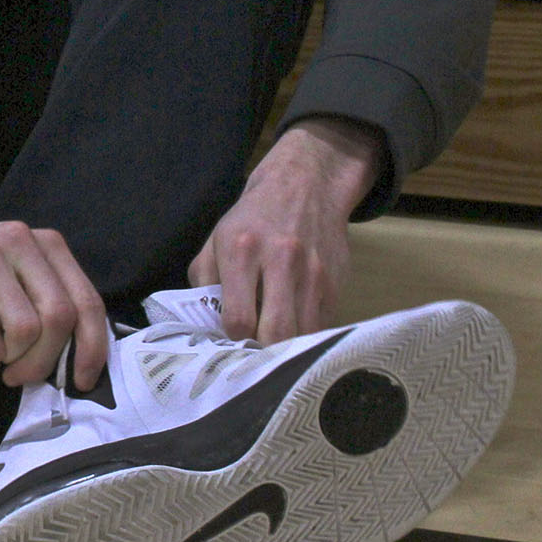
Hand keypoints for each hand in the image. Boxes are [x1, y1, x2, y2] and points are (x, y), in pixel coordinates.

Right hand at [0, 146, 109, 388]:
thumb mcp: (14, 265)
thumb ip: (45, 295)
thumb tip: (74, 357)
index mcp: (45, 243)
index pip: (87, 301)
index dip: (93, 348)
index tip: (83, 379)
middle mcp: (21, 244)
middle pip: (62, 318)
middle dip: (47, 361)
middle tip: (22, 374)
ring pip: (28, 332)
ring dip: (13, 359)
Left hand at [187, 116, 383, 344]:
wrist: (305, 186)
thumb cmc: (252, 219)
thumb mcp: (216, 241)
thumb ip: (205, 283)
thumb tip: (206, 328)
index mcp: (241, 250)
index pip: (238, 318)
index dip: (232, 340)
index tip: (230, 342)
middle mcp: (280, 261)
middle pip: (276, 333)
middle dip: (263, 354)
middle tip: (253, 355)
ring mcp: (313, 273)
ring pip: (303, 336)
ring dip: (286, 349)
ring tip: (272, 347)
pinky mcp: (336, 283)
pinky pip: (322, 326)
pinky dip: (306, 336)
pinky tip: (293, 330)